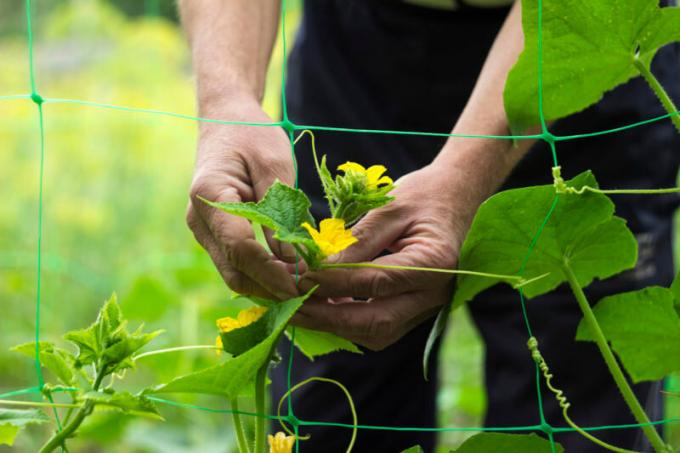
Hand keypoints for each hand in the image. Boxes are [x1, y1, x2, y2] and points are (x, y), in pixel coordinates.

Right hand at [186, 97, 298, 299]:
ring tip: (307, 295)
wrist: (226, 120)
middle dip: (272, 290)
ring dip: (269, 289)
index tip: (301, 287)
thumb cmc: (251, 134)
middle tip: (313, 298)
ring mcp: (205, 231)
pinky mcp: (216, 235)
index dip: (270, 272)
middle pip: (234, 270)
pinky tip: (293, 281)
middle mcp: (200, 220)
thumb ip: (281, 211)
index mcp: (209, 195)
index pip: (239, 246)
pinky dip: (264, 277)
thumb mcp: (274, 162)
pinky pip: (238, 265)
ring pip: (234, 274)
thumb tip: (292, 260)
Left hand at [293, 164, 471, 349]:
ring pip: (377, 333)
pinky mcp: (415, 311)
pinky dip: (347, 322)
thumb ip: (357, 241)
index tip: (299, 277)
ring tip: (297, 309)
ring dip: (334, 325)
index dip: (334, 282)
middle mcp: (436, 294)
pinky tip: (321, 307)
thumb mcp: (389, 208)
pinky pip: (380, 327)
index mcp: (435, 263)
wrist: (457, 199)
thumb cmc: (424, 196)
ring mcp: (428, 308)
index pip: (376, 281)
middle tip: (290, 305)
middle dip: (328, 317)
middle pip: (377, 321)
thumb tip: (317, 269)